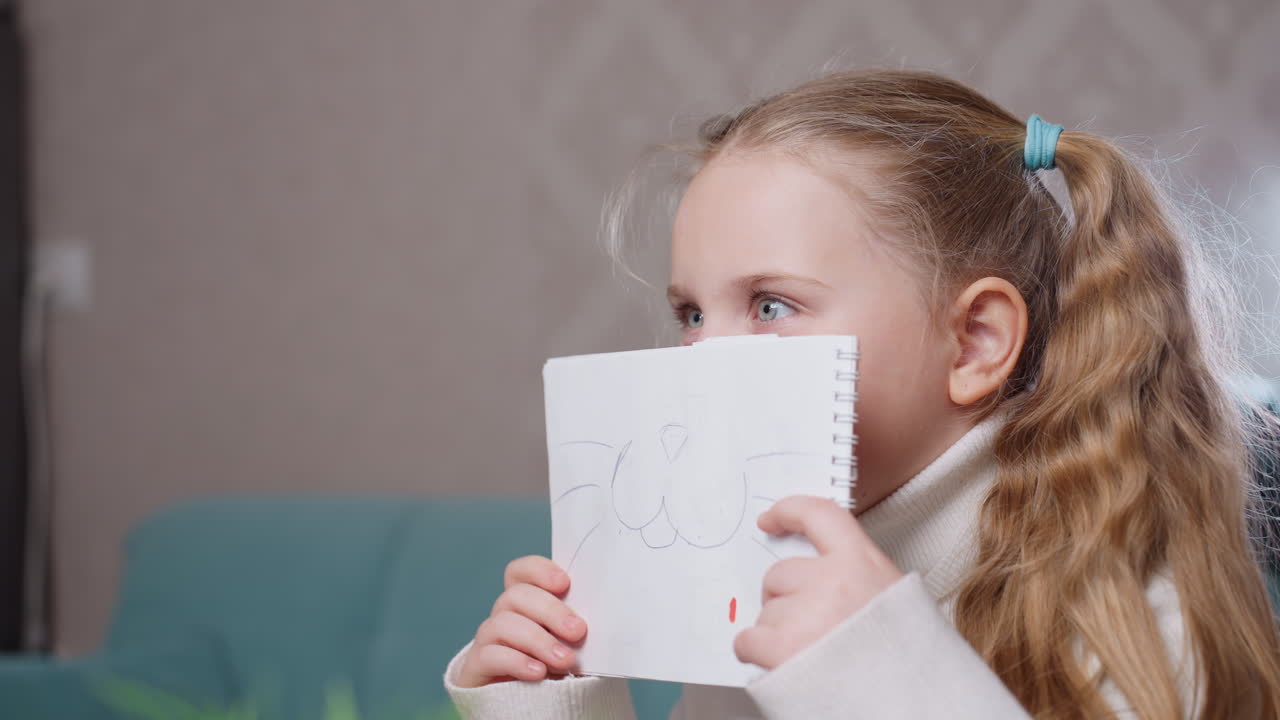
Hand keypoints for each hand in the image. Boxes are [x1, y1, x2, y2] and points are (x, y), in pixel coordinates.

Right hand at [455, 555, 587, 687]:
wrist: (531, 705)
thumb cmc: (556, 667)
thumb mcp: (569, 642)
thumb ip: (573, 625)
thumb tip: (597, 615)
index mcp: (525, 602)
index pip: (520, 572)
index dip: (539, 570)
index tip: (565, 583)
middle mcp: (503, 615)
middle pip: (516, 595)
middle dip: (550, 611)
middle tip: (578, 631)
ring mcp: (488, 639)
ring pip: (504, 623)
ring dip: (538, 640)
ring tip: (565, 659)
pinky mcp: (477, 666)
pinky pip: (491, 655)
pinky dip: (518, 661)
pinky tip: (539, 672)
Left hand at [733, 495, 902, 669]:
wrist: (916, 707)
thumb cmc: (908, 667)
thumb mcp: (897, 604)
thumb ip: (859, 582)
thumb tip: (820, 580)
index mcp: (865, 564)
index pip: (820, 516)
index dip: (790, 512)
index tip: (771, 519)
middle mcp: (833, 581)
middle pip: (780, 574)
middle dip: (785, 601)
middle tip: (809, 630)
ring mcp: (806, 612)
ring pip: (766, 611)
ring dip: (777, 633)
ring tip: (812, 656)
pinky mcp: (783, 647)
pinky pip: (747, 640)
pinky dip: (755, 654)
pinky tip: (782, 667)